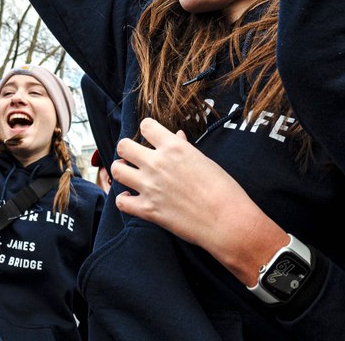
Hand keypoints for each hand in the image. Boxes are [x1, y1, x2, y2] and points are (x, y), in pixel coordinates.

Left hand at [113, 118, 287, 283]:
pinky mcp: (147, 210)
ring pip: (117, 170)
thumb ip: (184, 147)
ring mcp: (150, 186)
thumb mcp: (204, 160)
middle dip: (127, 150)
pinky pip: (121, 201)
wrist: (227, 220)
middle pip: (124, 146)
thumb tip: (176, 136)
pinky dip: (124, 199)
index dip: (147, 131)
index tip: (150, 138)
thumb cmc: (223, 188)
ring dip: (122, 171)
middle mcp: (157, 163)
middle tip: (133, 157)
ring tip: (129, 175)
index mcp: (173, 147)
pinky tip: (132, 198)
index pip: (146, 125)